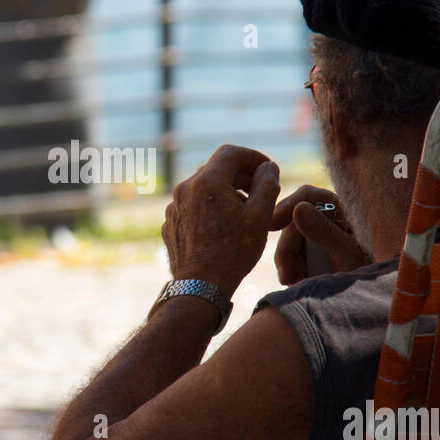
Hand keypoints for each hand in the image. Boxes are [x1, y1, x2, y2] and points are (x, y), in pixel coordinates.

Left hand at [161, 145, 280, 295]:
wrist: (200, 287)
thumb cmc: (233, 253)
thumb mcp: (259, 217)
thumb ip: (267, 185)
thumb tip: (269, 167)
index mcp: (207, 181)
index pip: (231, 153)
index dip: (253, 158)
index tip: (268, 171)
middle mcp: (185, 187)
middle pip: (217, 169)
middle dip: (241, 176)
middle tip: (261, 192)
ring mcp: (174, 205)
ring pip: (204, 187)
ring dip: (226, 192)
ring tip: (244, 213)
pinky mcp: (171, 221)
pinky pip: (193, 205)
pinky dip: (210, 207)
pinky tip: (223, 227)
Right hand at [270, 185, 371, 284]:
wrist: (369, 301)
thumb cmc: (369, 275)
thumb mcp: (348, 254)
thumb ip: (324, 232)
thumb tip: (298, 209)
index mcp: (341, 211)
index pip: (308, 196)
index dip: (288, 206)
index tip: (272, 224)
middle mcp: (327, 221)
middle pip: (292, 223)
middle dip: (286, 247)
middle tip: (286, 273)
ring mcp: (317, 239)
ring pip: (288, 242)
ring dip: (286, 262)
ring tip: (293, 282)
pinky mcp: (310, 257)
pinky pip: (289, 258)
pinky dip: (289, 270)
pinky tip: (295, 283)